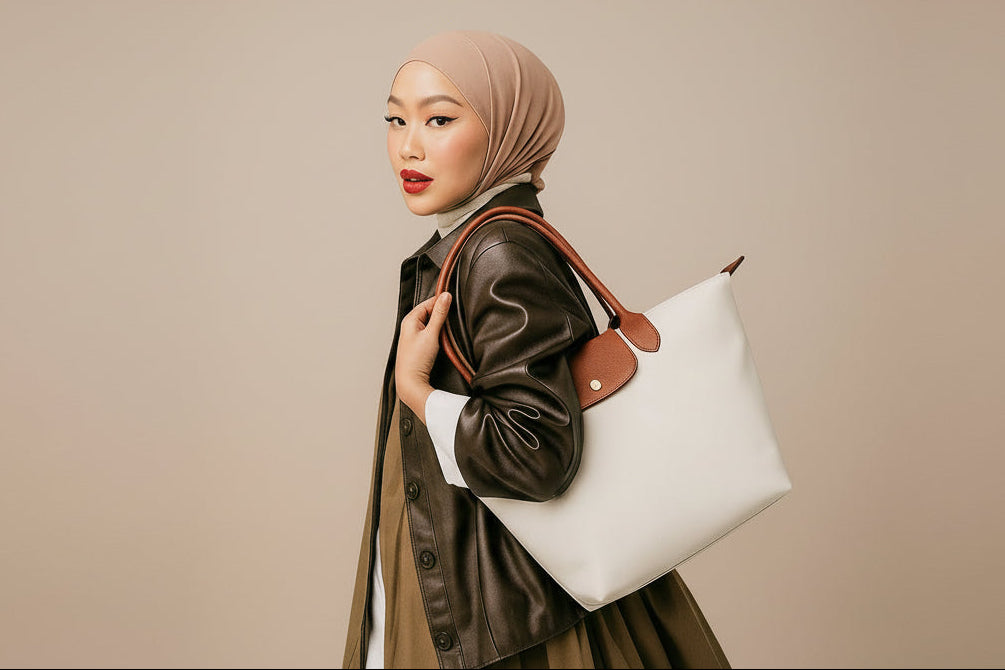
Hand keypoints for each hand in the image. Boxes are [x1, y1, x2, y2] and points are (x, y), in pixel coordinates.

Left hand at [395, 292, 451, 423]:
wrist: (411, 382)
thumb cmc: (416, 360)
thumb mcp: (431, 333)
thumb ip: (440, 314)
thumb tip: (446, 296)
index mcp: (409, 319)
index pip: (428, 302)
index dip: (441, 301)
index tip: (453, 301)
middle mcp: (409, 326)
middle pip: (429, 312)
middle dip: (441, 313)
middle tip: (452, 317)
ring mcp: (413, 335)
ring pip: (430, 322)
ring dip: (440, 324)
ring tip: (447, 329)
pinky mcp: (417, 345)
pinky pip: (429, 332)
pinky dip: (437, 332)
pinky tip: (442, 338)